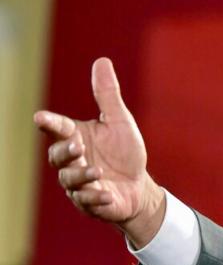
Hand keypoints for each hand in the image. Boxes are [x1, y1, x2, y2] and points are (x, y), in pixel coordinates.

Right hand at [34, 57, 164, 246]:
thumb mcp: (120, 122)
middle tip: (78, 146)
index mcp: (75, 137)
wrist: (139, 187)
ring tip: (97, 170)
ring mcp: (79, 183)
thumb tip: (102, 61)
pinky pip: (87, 201)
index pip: (57, 128)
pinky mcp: (90, 203)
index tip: (41, 117)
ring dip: (81, 175)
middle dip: (65, 151)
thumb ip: (107, 95)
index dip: (49, 123)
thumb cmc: (125, 153)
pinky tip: (107, 195)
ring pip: (69, 180)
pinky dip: (95, 198)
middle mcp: (72, 161)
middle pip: (57, 156)